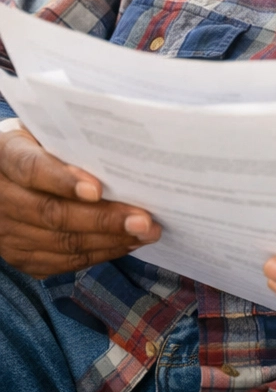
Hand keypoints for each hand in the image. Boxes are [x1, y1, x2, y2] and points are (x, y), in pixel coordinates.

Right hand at [0, 124, 160, 278]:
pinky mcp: (18, 255)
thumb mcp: (46, 130)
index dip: (63, 180)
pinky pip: (58, 261)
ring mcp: (5, 230)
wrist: (4, 173)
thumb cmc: (40, 143)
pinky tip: (125, 244)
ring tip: (145, 233)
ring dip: (107, 241)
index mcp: (5, 154)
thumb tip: (121, 149)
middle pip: (51, 212)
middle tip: (143, 220)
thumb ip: (72, 138)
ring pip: (58, 242)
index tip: (98, 189)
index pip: (31, 168)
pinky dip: (96, 254)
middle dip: (102, 219)